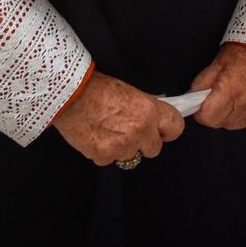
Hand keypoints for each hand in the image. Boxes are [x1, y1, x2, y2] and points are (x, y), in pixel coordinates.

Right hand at [51, 72, 183, 165]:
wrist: (69, 94)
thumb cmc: (96, 87)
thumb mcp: (129, 91)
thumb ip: (145, 108)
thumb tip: (154, 118)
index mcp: (149, 110)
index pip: (176, 128)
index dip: (168, 130)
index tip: (162, 131)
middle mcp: (140, 130)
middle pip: (154, 149)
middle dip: (144, 142)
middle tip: (129, 131)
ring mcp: (122, 146)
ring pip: (131, 156)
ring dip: (122, 147)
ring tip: (107, 130)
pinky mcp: (104, 156)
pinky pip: (110, 159)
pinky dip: (103, 151)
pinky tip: (95, 135)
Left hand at [189, 43, 245, 129]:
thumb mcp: (219, 61)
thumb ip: (203, 81)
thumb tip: (192, 96)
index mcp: (230, 90)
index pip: (207, 117)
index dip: (200, 111)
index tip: (200, 103)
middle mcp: (243, 105)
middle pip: (217, 123)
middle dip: (213, 112)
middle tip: (217, 95)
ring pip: (230, 125)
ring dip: (226, 115)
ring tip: (232, 96)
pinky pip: (243, 123)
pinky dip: (240, 115)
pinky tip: (243, 100)